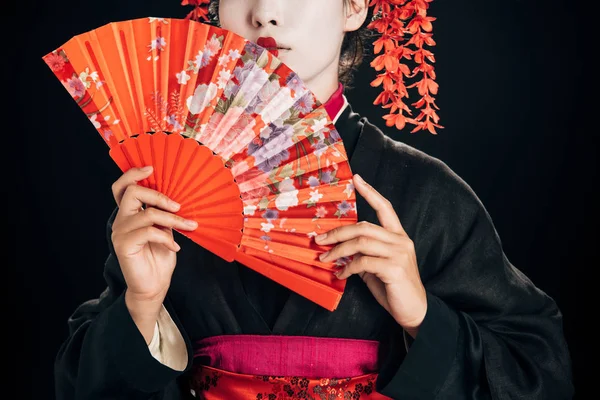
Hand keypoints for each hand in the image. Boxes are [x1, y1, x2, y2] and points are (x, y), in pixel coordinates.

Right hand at [110, 166, 197, 341]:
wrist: (154, 286)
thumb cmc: (160, 257)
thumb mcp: (165, 230)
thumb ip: (164, 214)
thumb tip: (178, 199)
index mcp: (129, 213)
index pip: (122, 187)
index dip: (133, 174)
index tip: (152, 168)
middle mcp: (121, 220)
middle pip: (133, 192)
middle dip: (159, 196)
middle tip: (179, 206)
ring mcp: (120, 232)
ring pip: (148, 214)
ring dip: (173, 220)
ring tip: (189, 227)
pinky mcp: (123, 245)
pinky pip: (149, 232)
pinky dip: (167, 238)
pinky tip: (176, 246)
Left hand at [316, 174, 426, 337]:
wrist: (414, 311)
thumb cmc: (394, 287)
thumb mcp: (377, 267)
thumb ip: (364, 254)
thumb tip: (340, 249)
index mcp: (398, 236)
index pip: (385, 207)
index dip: (370, 192)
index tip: (356, 178)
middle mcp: (401, 241)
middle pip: (364, 226)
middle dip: (338, 232)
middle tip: (320, 240)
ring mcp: (399, 254)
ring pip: (361, 242)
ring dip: (338, 250)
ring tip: (325, 258)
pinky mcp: (394, 269)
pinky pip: (363, 262)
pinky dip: (347, 267)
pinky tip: (340, 274)